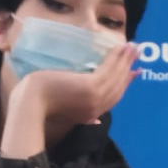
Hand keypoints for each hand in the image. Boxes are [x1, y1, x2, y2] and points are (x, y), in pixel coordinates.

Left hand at [2, 43, 138, 156]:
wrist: (30, 104)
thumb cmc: (40, 104)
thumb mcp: (65, 110)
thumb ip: (82, 114)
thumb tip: (95, 120)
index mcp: (91, 114)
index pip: (114, 96)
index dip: (125, 83)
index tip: (134, 72)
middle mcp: (97, 107)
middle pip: (119, 87)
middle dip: (129, 68)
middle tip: (137, 53)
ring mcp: (95, 97)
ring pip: (116, 77)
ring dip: (126, 60)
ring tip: (133, 46)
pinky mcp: (91, 87)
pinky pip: (108, 71)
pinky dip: (116, 59)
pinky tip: (120, 48)